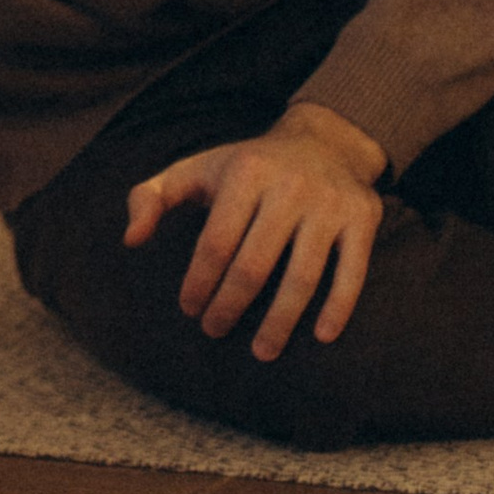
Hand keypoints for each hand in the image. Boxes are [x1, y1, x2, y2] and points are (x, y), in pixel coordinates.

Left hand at [124, 100, 386, 360]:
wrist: (325, 140)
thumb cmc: (248, 167)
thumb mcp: (196, 169)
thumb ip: (151, 198)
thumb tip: (129, 240)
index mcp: (245, 173)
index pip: (216, 241)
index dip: (199, 282)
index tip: (189, 310)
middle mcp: (289, 187)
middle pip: (255, 265)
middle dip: (230, 306)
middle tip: (215, 331)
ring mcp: (329, 205)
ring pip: (302, 276)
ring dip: (280, 322)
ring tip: (262, 352)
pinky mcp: (363, 219)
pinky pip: (352, 272)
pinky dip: (338, 307)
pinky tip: (320, 336)